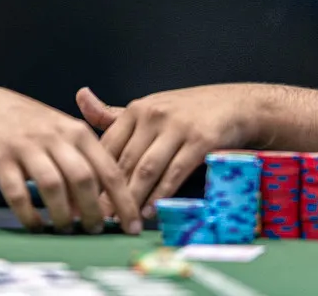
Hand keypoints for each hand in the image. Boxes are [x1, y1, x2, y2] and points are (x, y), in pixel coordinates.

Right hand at [0, 85, 141, 234]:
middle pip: (83, 178)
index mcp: (78, 132)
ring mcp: (27, 147)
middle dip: (93, 211)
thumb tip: (103, 206)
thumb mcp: (67, 133)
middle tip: (95, 230)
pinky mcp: (0, 159)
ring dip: (63, 214)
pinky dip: (29, 214)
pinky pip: (17, 193)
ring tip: (67, 230)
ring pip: (53, 186)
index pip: (108, 170)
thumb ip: (85, 164)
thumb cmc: (36, 126)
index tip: (132, 227)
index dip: (123, 201)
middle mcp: (55, 137)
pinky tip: (36, 225)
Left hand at [76, 84, 253, 218]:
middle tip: (97, 217)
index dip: (93, 174)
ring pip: (146, 169)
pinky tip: (151, 210)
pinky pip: (174, 172)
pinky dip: (161, 194)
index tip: (83, 198)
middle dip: (109, 193)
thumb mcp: (151, 108)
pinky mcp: (200, 140)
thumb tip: (81, 97)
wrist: (237, 105)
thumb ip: (115, 113)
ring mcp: (177, 127)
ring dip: (133, 199)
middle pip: (124, 161)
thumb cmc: (190, 112)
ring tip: (122, 219)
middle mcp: (154, 115)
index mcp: (137, 109)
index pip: (107, 146)